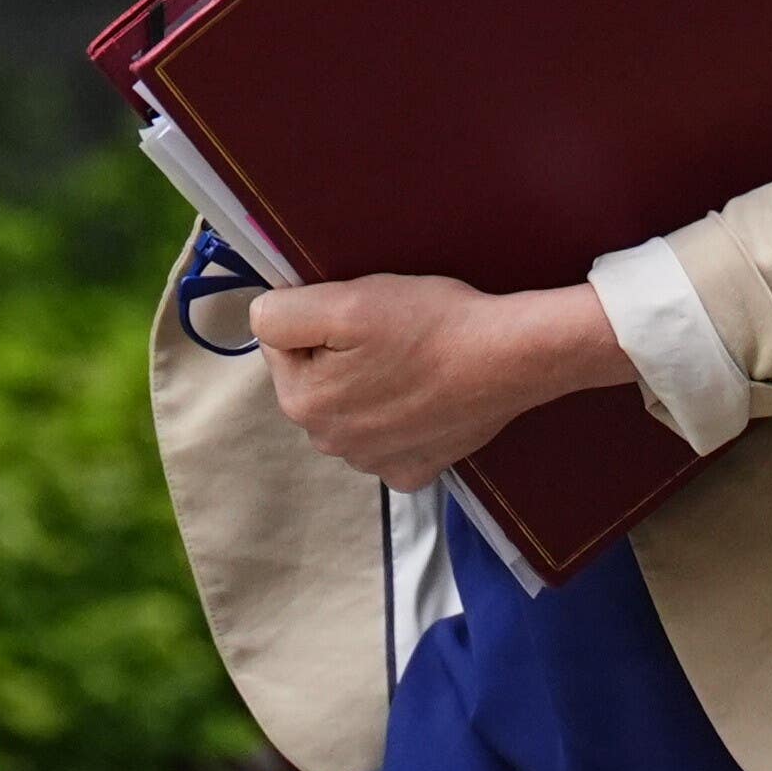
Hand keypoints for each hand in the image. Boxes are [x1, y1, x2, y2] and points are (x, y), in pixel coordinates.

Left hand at [247, 273, 627, 488]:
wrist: (508, 357)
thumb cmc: (430, 324)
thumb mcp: (345, 300)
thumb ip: (281, 313)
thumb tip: (262, 320)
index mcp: (303, 404)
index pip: (282, 342)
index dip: (318, 318)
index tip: (360, 314)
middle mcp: (331, 444)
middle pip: (316, 378)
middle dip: (340, 354)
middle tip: (389, 333)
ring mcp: (374, 464)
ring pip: (353, 407)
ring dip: (371, 384)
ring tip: (413, 360)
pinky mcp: (414, 470)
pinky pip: (390, 437)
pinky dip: (403, 416)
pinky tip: (427, 395)